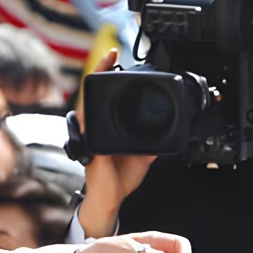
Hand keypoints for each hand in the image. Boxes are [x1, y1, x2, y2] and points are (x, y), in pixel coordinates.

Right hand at [77, 49, 155, 237]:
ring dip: (94, 84)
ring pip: (88, 104)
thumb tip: (164, 132)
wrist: (111, 198)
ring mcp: (91, 136)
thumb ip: (149, 143)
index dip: (110, 81)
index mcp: (106, 130)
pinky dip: (90, 109)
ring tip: (103, 65)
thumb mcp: (143, 156)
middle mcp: (95, 129)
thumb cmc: (120, 180)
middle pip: (94, 96)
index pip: (106, 101)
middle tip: (110, 54)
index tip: (117, 60)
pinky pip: (89, 123)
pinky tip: (94, 97)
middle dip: (100, 72)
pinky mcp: (91, 145)